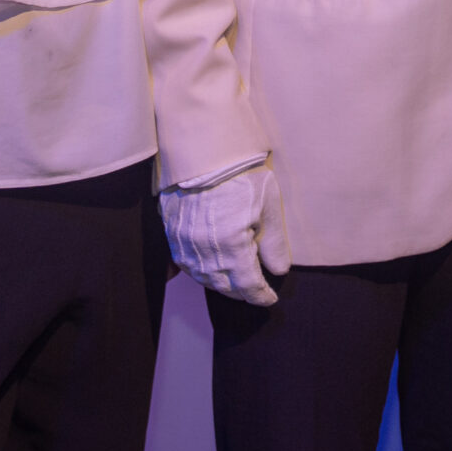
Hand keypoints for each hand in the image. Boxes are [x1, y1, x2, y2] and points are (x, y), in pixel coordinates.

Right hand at [161, 164, 290, 306]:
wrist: (204, 150)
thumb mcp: (268, 206)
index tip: (269, 300)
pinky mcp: (172, 233)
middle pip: (223, 285)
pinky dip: (200, 272)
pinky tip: (211, 269)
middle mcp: (204, 250)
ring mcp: (184, 243)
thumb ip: (274, 242)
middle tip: (255, 293)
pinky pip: (184, 264)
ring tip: (235, 284)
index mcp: (232, 245)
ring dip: (220, 285)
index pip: (247, 284)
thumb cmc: (242, 174)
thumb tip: (278, 271)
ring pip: (202, 278)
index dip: (260, 295)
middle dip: (241, 293)